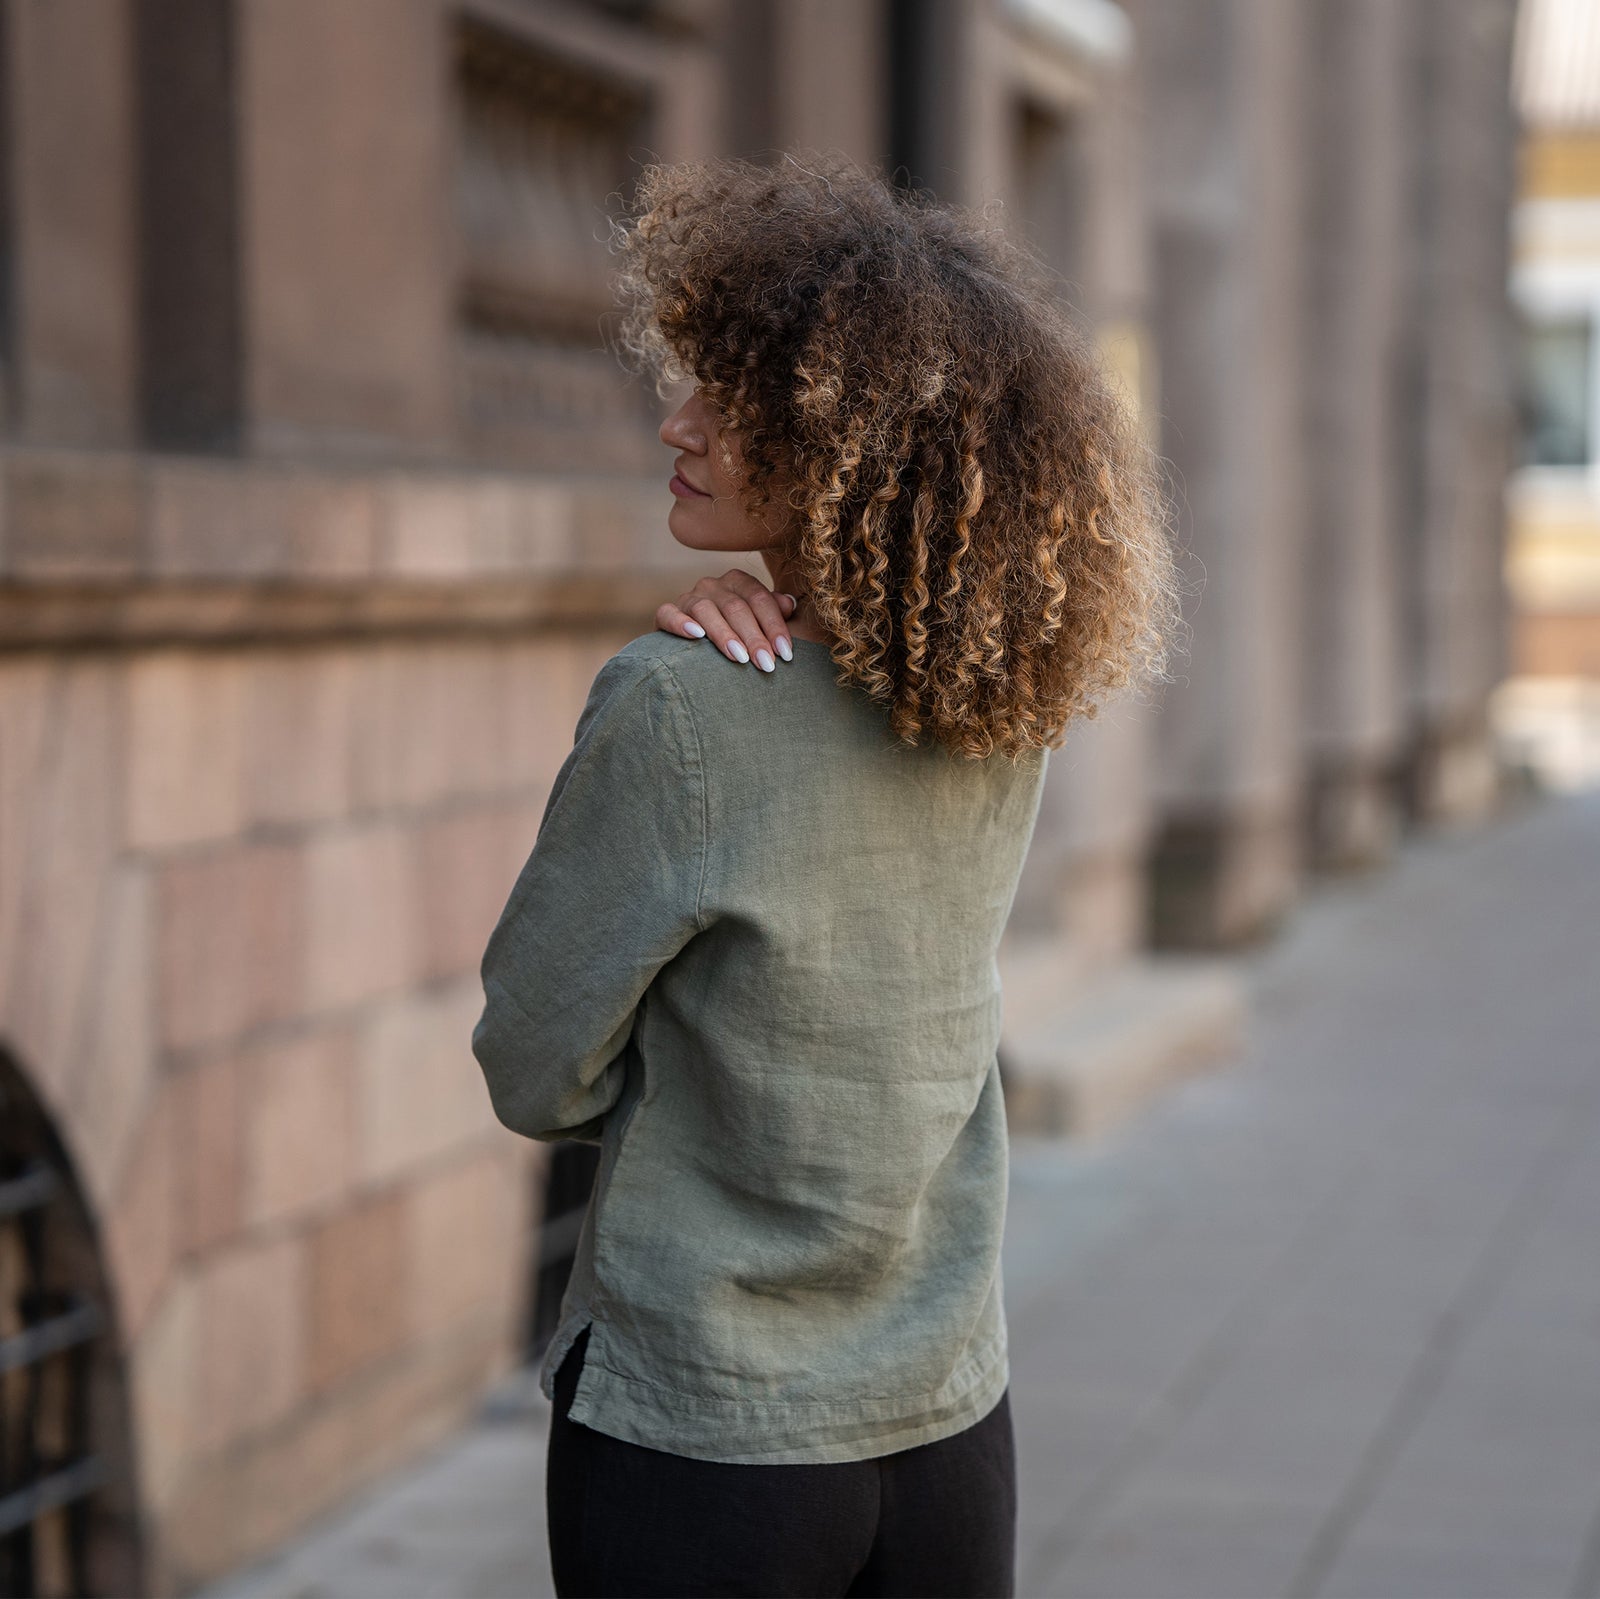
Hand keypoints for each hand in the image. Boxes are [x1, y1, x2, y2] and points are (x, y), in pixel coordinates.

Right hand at [657, 571, 797, 671]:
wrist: (696, 653)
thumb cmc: (738, 638)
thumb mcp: (759, 624)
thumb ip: (775, 612)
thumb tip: (789, 604)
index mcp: (738, 582)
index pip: (760, 599)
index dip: (774, 625)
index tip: (785, 653)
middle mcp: (713, 585)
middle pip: (736, 607)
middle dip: (754, 637)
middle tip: (767, 664)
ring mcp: (689, 597)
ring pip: (706, 610)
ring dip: (724, 635)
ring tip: (740, 658)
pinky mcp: (665, 614)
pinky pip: (668, 613)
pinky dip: (681, 623)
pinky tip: (696, 636)